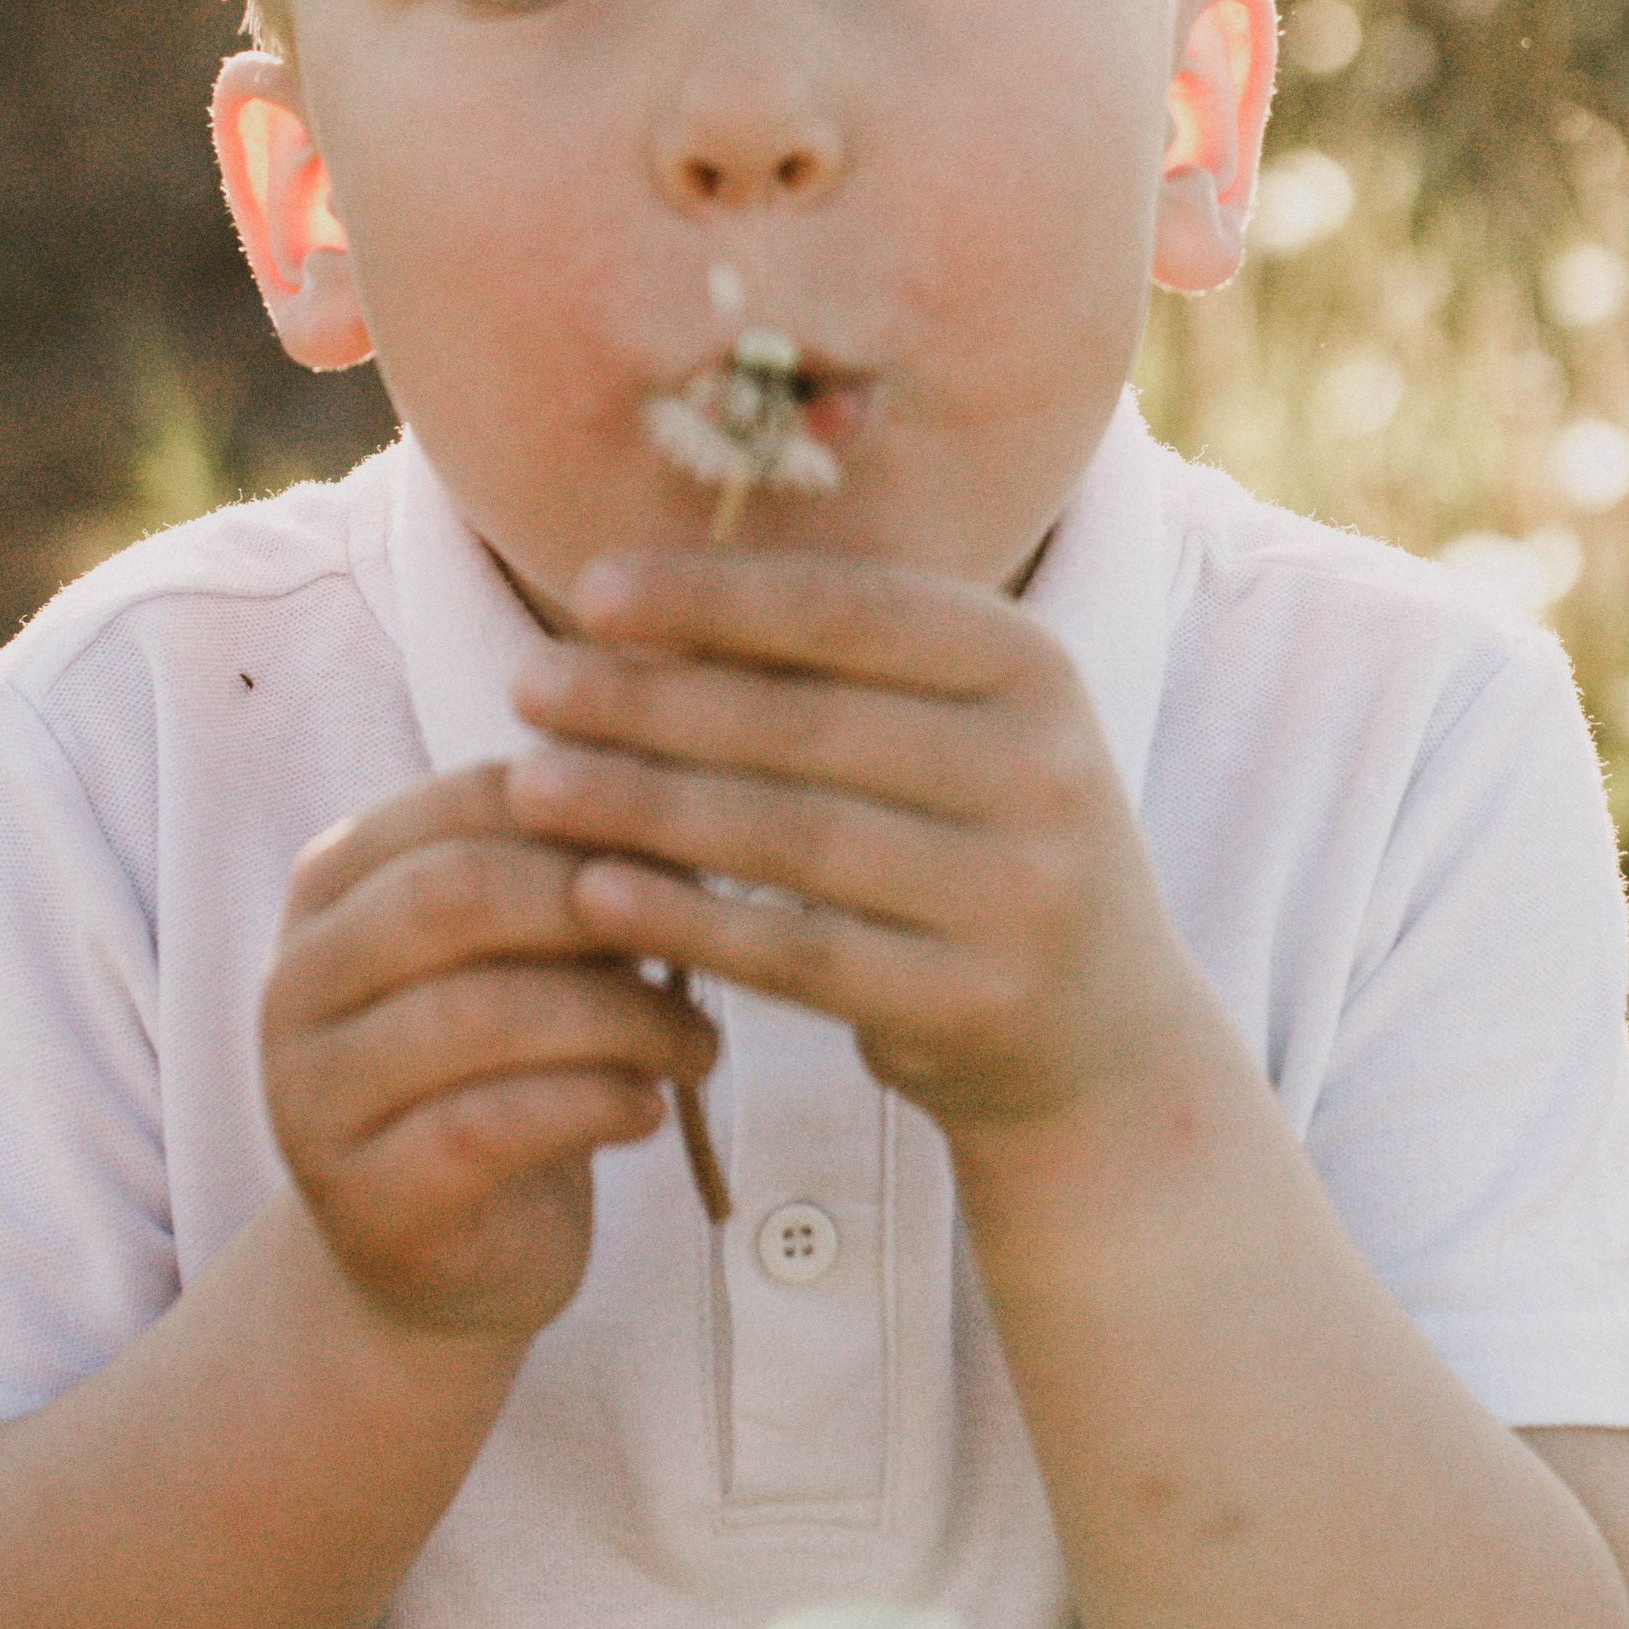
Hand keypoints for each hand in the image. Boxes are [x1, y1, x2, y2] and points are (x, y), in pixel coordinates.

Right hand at [260, 761, 720, 1343]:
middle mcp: (299, 981)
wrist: (450, 1254)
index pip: (461, 802)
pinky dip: (590, 1106)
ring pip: (472, 1014)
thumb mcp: (530, 953)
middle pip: (452, 895)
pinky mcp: (364, 1200)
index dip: (587, 810)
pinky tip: (649, 1108)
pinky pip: (485, 1129)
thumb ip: (572, 867)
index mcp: (334, 887)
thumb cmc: (509, 1068)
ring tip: (695, 1040)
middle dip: (596, 906)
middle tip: (696, 936)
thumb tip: (679, 778)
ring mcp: (312, 1096)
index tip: (689, 843)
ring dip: (616, 1019)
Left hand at [505, 554, 1202, 1147]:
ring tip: (530, 785)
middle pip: (806, 723)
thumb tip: (637, 595)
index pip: (851, 609)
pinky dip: (689, 921)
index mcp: (1030, 666)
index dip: (714, 597)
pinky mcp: (973, 1000)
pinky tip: (596, 894)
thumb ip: (829, 661)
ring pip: (792, 837)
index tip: (591, 594)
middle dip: (649, 702)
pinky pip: (799, 956)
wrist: (1101, 1034)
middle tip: (527, 689)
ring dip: (644, 806)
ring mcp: (1017, 891)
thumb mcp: (948, 727)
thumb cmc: (970, 840)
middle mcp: (1041, 768)